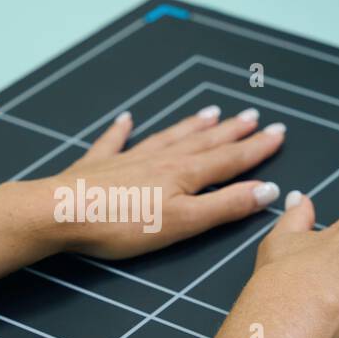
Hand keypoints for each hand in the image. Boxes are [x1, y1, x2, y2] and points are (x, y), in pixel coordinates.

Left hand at [0, 105, 285, 290]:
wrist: (61, 213)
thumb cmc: (123, 225)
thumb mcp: (184, 223)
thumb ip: (225, 207)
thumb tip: (266, 191)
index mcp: (184, 175)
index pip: (229, 159)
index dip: (256, 149)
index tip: (278, 133)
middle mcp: (160, 160)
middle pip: (203, 142)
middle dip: (231, 132)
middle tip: (253, 117)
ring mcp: (128, 159)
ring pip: (168, 137)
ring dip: (191, 125)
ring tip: (211, 112)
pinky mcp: (98, 166)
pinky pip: (115, 142)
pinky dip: (122, 130)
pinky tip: (125, 119)